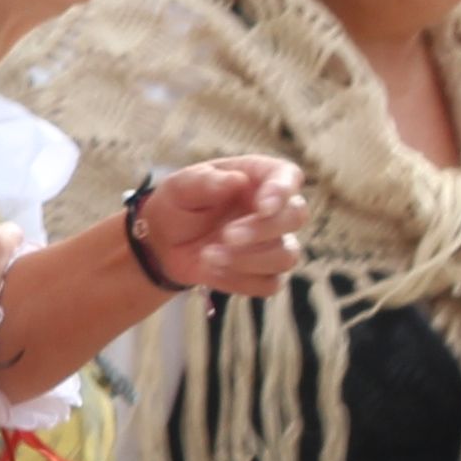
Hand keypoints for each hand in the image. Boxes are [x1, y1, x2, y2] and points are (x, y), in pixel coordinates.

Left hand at [132, 156, 308, 295]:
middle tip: (226, 235)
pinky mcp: (266, 273)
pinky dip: (239, 281)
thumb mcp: (180, 187)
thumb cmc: (179, 205)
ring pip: (286, 256)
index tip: (263, 207)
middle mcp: (275, 209)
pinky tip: (211, 271)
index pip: (288, 176)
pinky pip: (269, 284)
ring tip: (207, 256)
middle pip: (295, 217)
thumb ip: (205, 181)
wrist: (165, 243)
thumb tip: (237, 179)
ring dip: (247, 260)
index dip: (282, 191)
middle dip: (262, 230)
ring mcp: (274, 243)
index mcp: (259, 177)